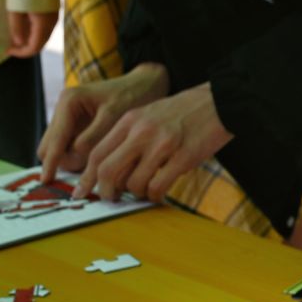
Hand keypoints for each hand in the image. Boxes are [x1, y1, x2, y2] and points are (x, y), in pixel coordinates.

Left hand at [6, 9, 59, 57]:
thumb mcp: (15, 8)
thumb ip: (16, 27)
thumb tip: (18, 44)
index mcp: (43, 24)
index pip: (34, 47)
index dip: (21, 53)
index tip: (8, 51)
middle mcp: (52, 23)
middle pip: (40, 43)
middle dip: (25, 47)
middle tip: (9, 45)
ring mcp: (54, 17)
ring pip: (43, 36)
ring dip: (30, 40)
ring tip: (14, 36)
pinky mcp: (53, 12)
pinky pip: (45, 27)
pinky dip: (34, 32)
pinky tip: (23, 26)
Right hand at [38, 64, 168, 181]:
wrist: (145, 85)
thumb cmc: (132, 96)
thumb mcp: (114, 115)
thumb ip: (93, 138)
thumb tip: (74, 158)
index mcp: (69, 102)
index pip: (54, 139)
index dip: (51, 161)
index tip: (46, 181)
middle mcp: (64, 110)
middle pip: (49, 147)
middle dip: (61, 161)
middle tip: (86, 172)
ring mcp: (69, 120)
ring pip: (59, 150)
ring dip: (72, 161)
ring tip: (99, 162)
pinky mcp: (77, 128)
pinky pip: (71, 149)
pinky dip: (80, 157)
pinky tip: (100, 158)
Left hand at [77, 83, 231, 202]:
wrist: (219, 101)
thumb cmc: (183, 112)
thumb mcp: (149, 115)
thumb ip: (129, 138)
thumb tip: (109, 171)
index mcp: (130, 121)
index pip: (97, 153)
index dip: (86, 178)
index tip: (82, 192)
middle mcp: (142, 131)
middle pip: (108, 170)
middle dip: (105, 192)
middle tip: (111, 199)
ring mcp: (163, 144)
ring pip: (133, 183)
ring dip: (136, 194)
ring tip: (145, 190)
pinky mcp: (183, 156)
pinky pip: (158, 186)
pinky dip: (155, 196)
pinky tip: (160, 192)